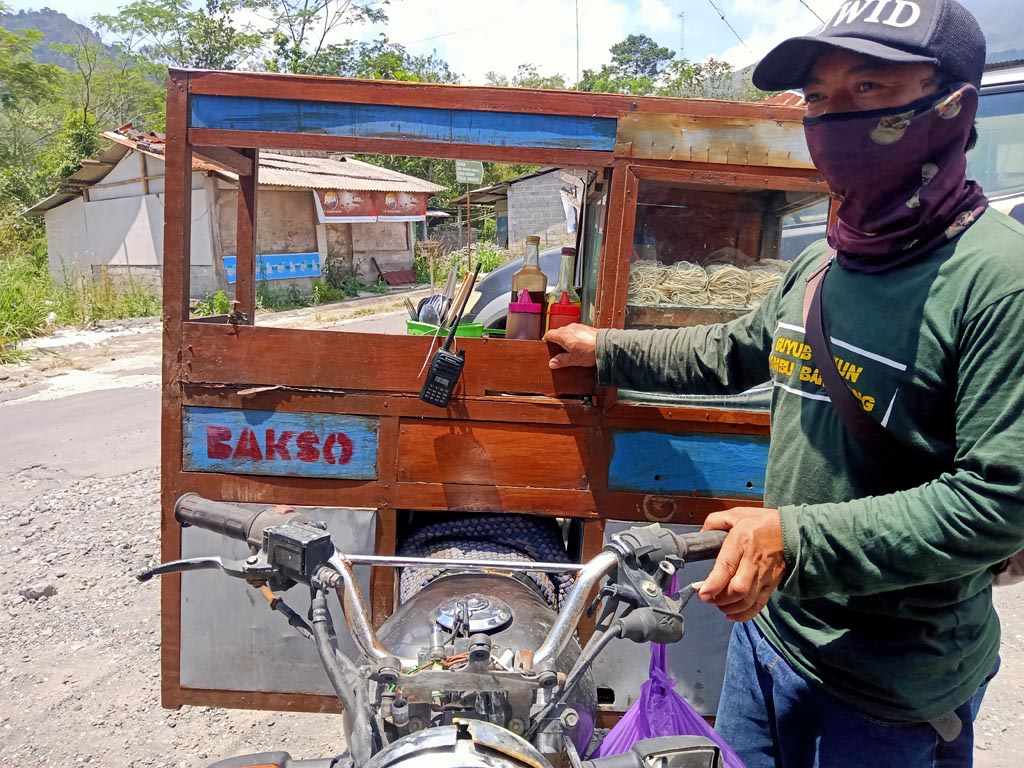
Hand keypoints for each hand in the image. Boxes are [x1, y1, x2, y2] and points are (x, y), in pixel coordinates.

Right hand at [544, 323, 597, 368]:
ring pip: (567, 331)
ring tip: (571, 348)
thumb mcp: (573, 359)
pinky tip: (580, 344)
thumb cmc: (590, 351)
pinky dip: (575, 336)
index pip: (549, 334)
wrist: (606, 345)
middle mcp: (569, 328)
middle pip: (558, 332)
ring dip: (567, 338)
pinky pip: (576, 331)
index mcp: (563, 335)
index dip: (547, 340)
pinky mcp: (586, 327)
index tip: (547, 345)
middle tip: (559, 350)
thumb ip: (561, 360)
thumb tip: (553, 363)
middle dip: (557, 340)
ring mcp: (578, 326)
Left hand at [698, 507, 786, 622]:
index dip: (714, 583)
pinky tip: (732, 614)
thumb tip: (701, 534)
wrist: (795, 531)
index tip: (702, 593)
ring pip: (747, 600)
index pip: (727, 566)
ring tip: (718, 605)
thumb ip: (715, 521)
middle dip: (720, 599)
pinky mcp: (772, 584)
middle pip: (738, 589)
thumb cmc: (762, 522)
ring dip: (730, 607)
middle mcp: (753, 560)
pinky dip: (745, 614)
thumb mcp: (737, 514)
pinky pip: (759, 604)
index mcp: (742, 540)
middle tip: (708, 598)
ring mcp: (765, 575)